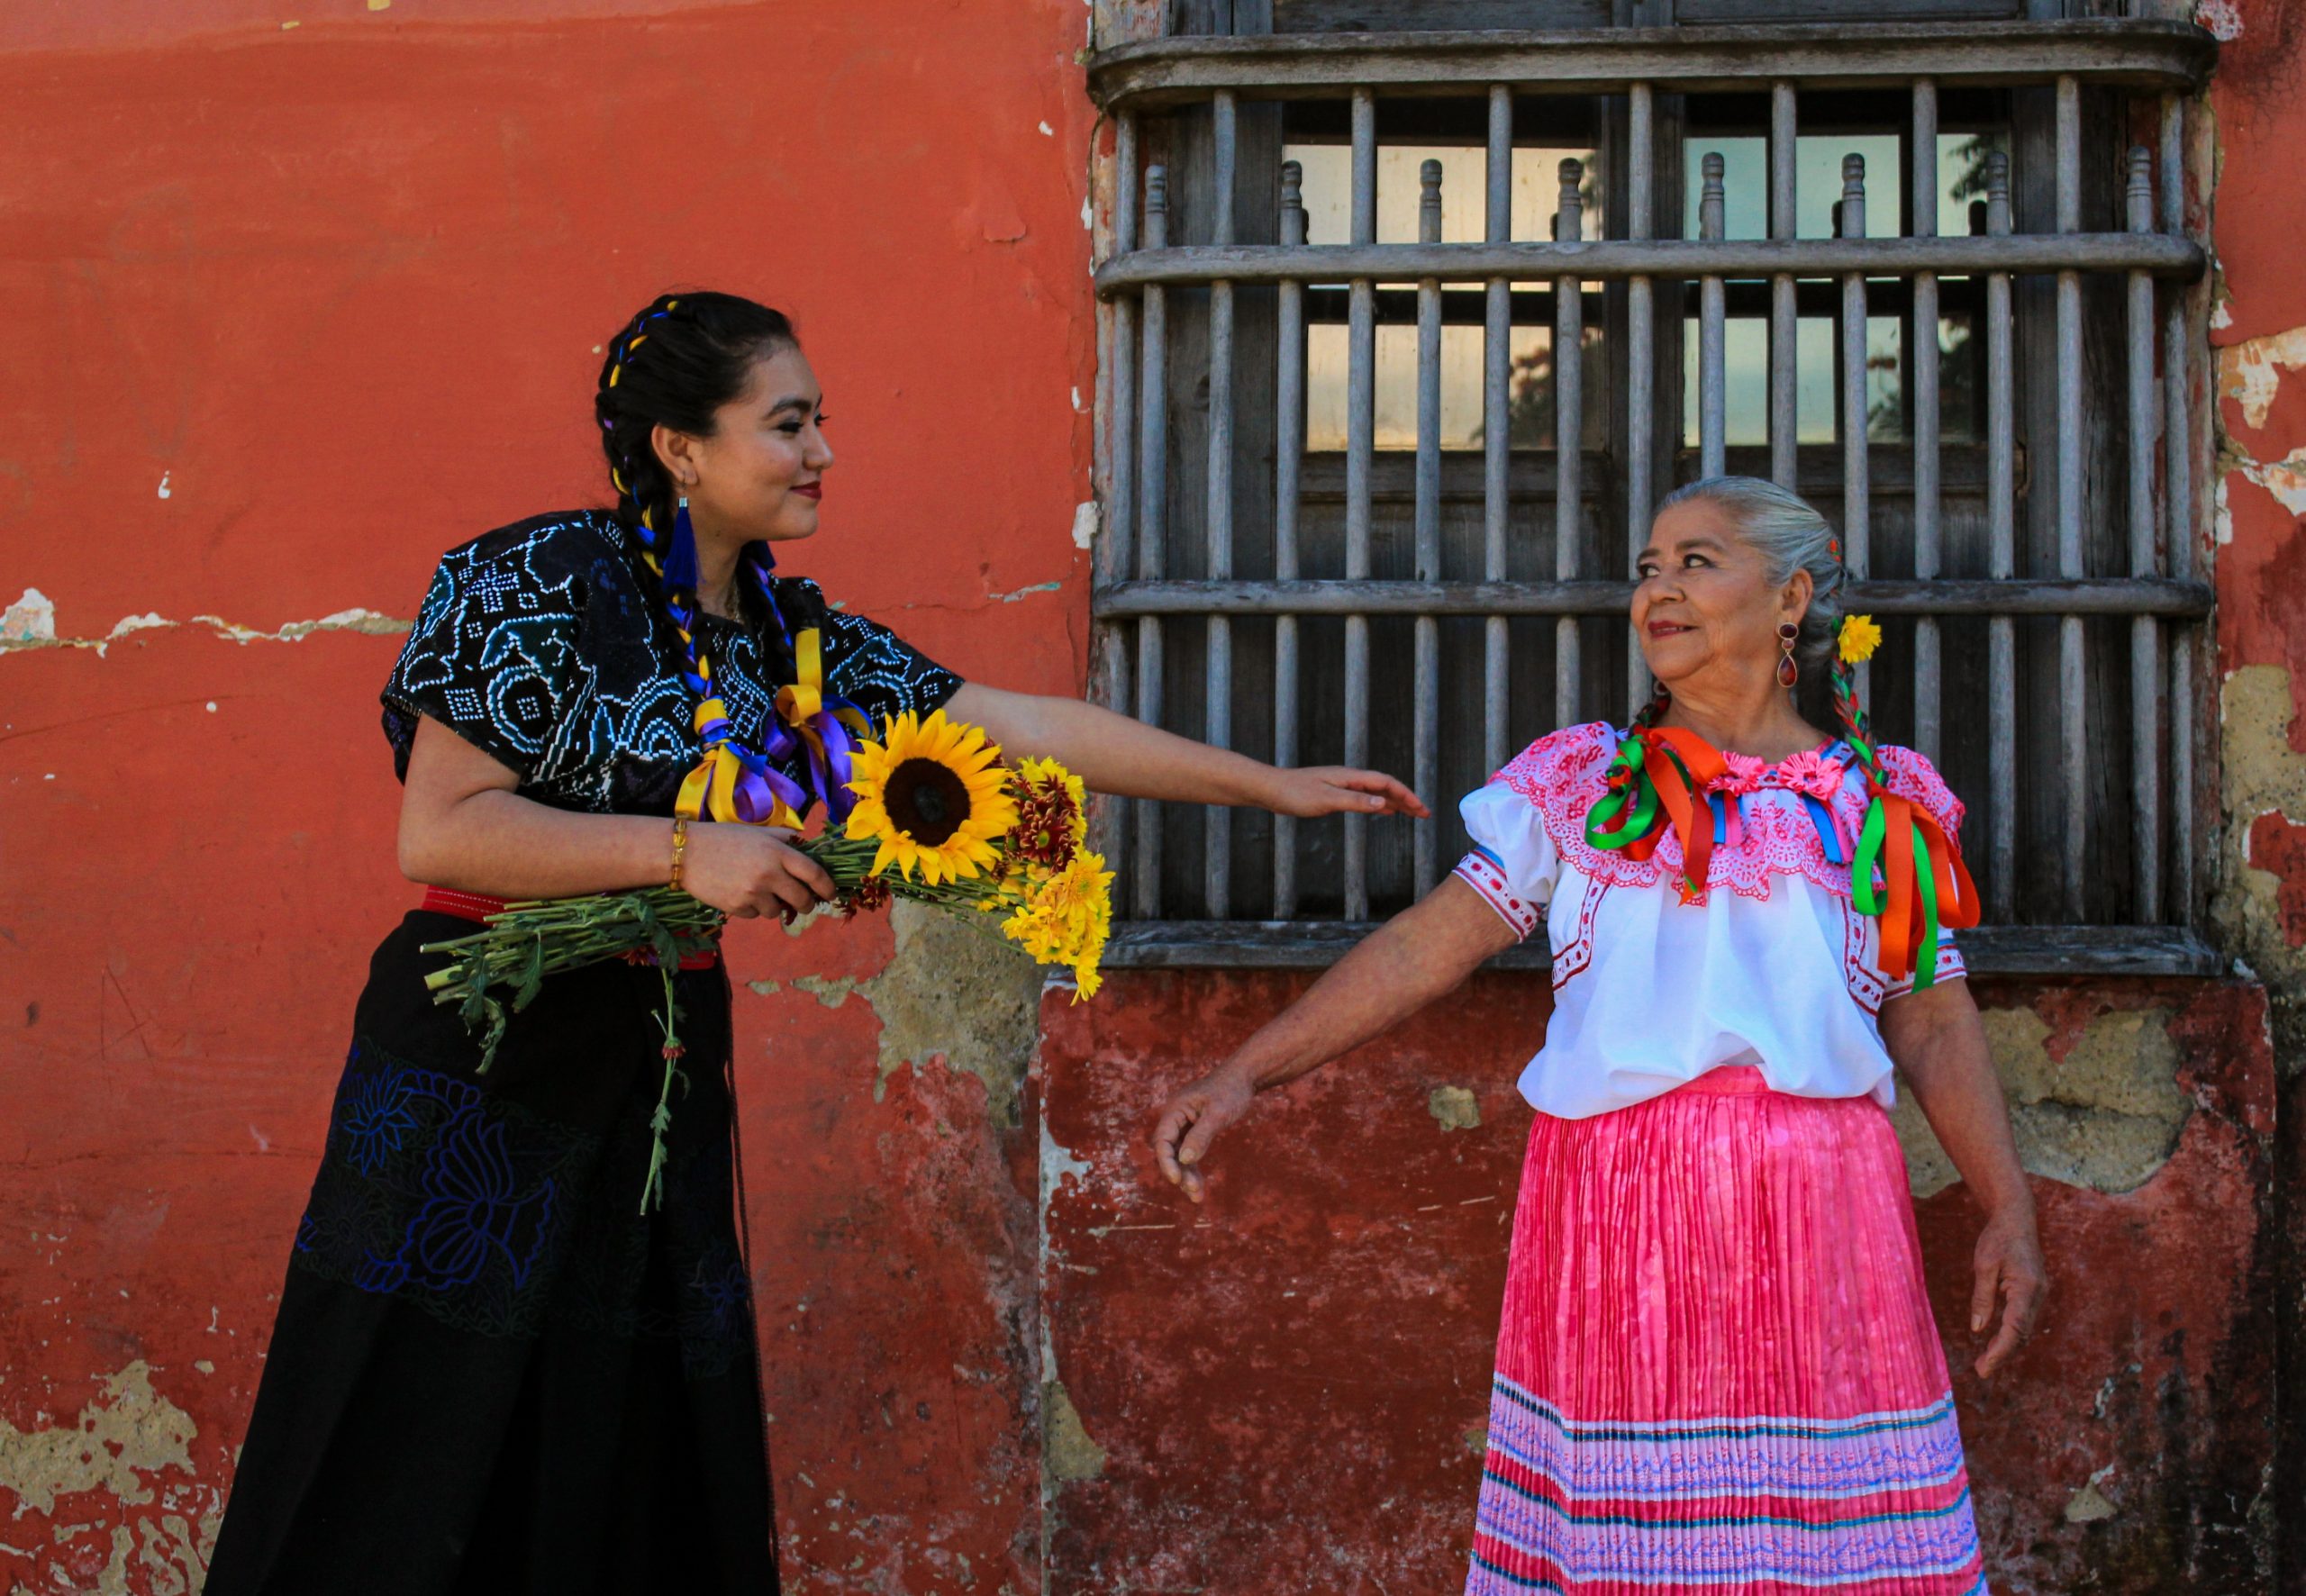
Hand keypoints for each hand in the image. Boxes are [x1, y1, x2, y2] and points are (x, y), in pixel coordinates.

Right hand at [679, 822, 835, 918]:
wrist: (686, 853)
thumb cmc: (724, 838)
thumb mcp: (757, 832)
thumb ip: (784, 839)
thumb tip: (807, 847)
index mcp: (777, 852)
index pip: (814, 873)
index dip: (827, 887)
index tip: (831, 893)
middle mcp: (769, 874)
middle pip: (801, 899)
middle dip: (806, 904)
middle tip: (804, 903)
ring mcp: (752, 893)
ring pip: (777, 911)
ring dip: (775, 905)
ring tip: (759, 891)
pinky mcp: (737, 907)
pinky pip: (755, 914)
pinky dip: (753, 908)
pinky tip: (740, 892)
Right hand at [1150, 1065, 1257, 1203]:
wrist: (1244, 1078)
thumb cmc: (1231, 1091)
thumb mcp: (1218, 1113)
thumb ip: (1201, 1135)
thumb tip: (1185, 1159)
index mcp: (1175, 1109)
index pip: (1163, 1140)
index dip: (1167, 1161)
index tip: (1176, 1179)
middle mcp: (1176, 1118)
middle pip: (1169, 1151)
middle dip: (1179, 1172)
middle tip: (1194, 1192)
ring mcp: (1184, 1125)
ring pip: (1179, 1155)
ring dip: (1186, 1175)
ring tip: (1197, 1197)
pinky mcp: (1195, 1131)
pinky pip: (1189, 1153)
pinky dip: (1193, 1168)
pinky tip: (1199, 1187)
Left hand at [1265, 765, 1429, 819]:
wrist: (1270, 789)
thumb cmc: (1294, 794)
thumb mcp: (1326, 801)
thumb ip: (1355, 802)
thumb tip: (1383, 804)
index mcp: (1350, 778)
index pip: (1386, 784)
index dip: (1406, 795)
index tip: (1421, 809)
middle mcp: (1349, 778)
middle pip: (1385, 787)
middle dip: (1407, 799)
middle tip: (1425, 814)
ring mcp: (1342, 785)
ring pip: (1376, 792)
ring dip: (1395, 802)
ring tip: (1412, 813)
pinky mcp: (1334, 793)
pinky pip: (1365, 797)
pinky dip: (1379, 804)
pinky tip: (1384, 812)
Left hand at [1969, 1198, 2046, 1378]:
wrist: (2017, 1219)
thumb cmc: (1997, 1239)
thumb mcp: (1984, 1265)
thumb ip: (1982, 1298)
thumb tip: (1978, 1329)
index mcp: (2027, 1288)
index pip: (2015, 1328)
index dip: (2000, 1350)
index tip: (1985, 1366)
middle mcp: (2038, 1295)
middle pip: (2022, 1333)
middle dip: (2002, 1354)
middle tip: (1981, 1371)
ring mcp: (2039, 1295)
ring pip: (2024, 1329)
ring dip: (2007, 1347)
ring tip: (1985, 1363)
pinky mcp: (2034, 1294)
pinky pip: (2023, 1319)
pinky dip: (2011, 1334)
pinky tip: (1995, 1342)